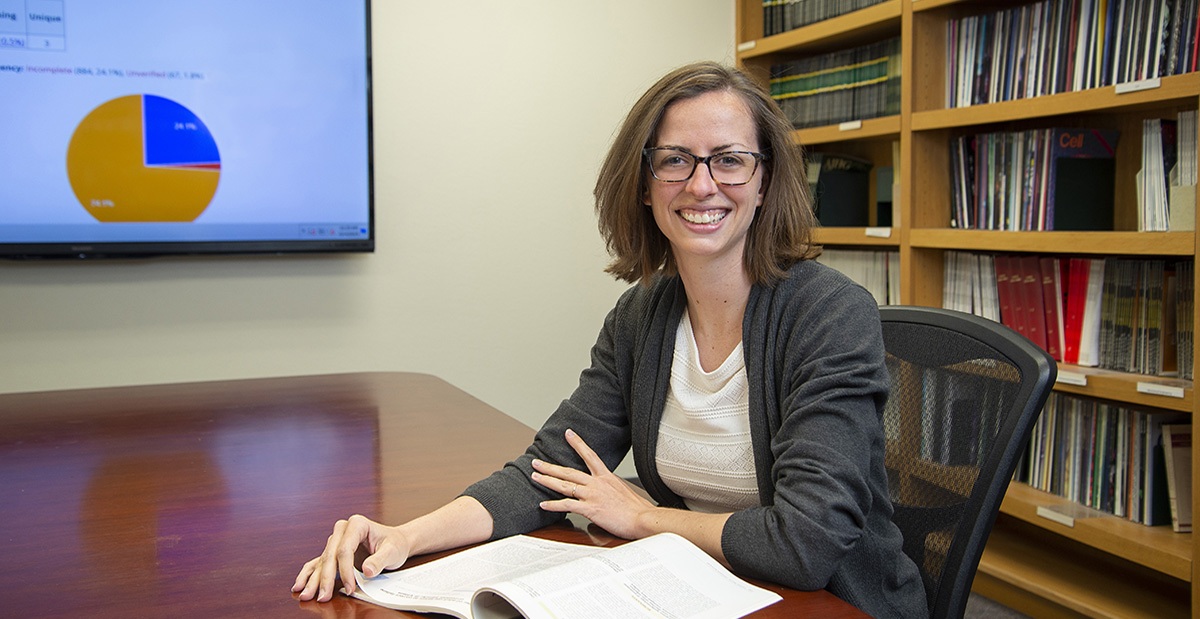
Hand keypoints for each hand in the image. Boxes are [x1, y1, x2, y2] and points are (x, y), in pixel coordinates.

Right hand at [292, 514, 410, 602]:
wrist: (396, 542)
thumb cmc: (395, 544)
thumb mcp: (393, 552)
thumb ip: (380, 560)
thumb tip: (367, 571)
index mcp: (357, 524)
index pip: (345, 549)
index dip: (345, 570)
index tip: (350, 587)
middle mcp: (343, 530)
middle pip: (330, 556)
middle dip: (325, 578)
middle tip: (323, 596)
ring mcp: (336, 540)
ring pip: (321, 561)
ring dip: (313, 579)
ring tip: (305, 594)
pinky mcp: (333, 551)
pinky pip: (318, 563)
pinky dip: (309, 574)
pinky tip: (300, 585)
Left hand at [531, 429, 655, 538]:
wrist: (643, 518)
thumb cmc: (637, 509)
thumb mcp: (624, 492)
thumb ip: (611, 489)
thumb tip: (606, 494)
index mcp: (606, 477)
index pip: (589, 455)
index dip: (578, 444)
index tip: (568, 433)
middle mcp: (597, 483)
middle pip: (569, 471)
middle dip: (550, 466)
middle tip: (536, 461)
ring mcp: (592, 495)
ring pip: (565, 485)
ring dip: (547, 480)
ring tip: (535, 476)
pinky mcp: (590, 509)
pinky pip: (567, 505)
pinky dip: (553, 505)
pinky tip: (543, 504)